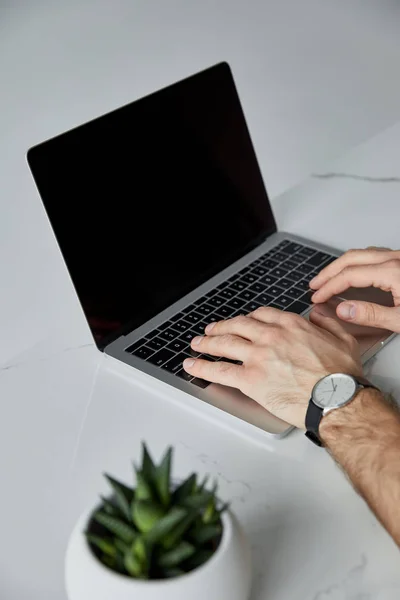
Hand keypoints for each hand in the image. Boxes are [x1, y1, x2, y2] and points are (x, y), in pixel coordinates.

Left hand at [183, 308, 361, 428]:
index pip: (260, 315)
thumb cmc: (341, 375)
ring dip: (206, 343)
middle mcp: (270, 336)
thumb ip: (328, 321)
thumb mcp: (343, 338)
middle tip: (211, 330)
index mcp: (290, 325)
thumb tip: (319, 313)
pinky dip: (201, 367)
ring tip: (197, 344)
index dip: (246, 319)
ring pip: (224, 345)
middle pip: (237, 326)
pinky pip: (219, 371)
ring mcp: (257, 356)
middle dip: (221, 327)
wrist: (337, 399)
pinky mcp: (250, 379)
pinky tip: (192, 366)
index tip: (241, 322)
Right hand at [310, 247, 399, 331]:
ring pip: (362, 253)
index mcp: (392, 271)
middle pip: (351, 258)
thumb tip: (343, 310)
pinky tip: (354, 271)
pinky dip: (357, 262)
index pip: (349, 275)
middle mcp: (395, 259)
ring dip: (342, 265)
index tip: (318, 297)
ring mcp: (399, 257)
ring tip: (329, 278)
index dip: (329, 287)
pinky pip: (373, 254)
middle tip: (315, 285)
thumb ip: (372, 315)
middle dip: (329, 272)